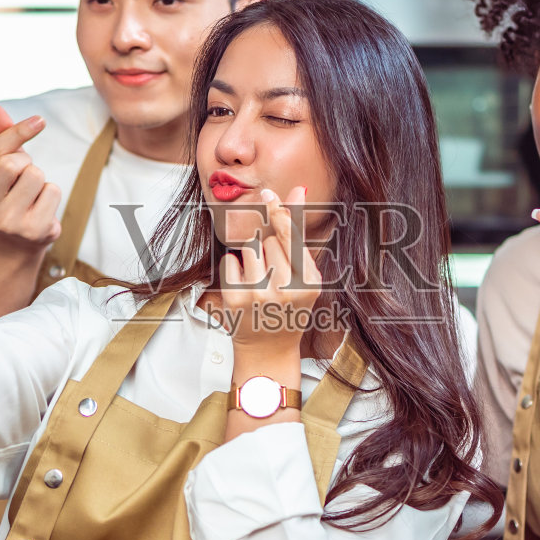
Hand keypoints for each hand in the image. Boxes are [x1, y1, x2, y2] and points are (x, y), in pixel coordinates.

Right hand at [0, 105, 59, 252]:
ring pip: (35, 175)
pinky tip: (40, 208)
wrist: (18, 242)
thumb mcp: (0, 165)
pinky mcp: (32, 231)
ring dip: (40, 178)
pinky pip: (52, 192)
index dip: (18, 131)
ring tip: (30, 194)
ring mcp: (6, 223)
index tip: (39, 121)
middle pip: (12, 163)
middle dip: (25, 162)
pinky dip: (52, 194)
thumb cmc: (9, 194)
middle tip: (23, 176)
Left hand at [219, 186, 320, 361]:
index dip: (280, 213)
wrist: (269, 349)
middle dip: (268, 247)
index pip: (292, 238)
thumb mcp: (304, 275)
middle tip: (274, 274)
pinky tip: (244, 287)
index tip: (268, 194)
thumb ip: (298, 235)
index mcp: (308, 283)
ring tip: (260, 281)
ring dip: (251, 257)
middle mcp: (286, 290)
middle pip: (269, 240)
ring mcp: (259, 296)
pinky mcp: (235, 300)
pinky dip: (234, 268)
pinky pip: (230, 261)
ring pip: (249, 247)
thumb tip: (297, 190)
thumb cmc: (289, 306)